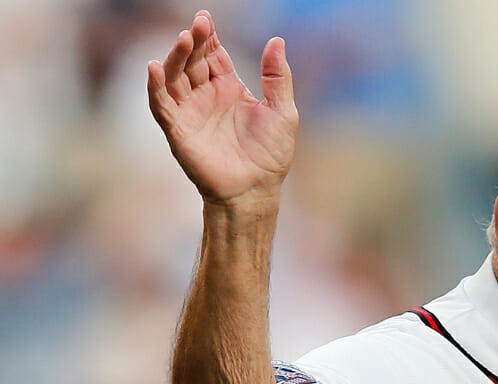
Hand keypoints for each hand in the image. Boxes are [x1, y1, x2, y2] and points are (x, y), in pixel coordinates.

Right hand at [148, 11, 298, 207]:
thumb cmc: (271, 155)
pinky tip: (154, 67)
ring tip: (182, 38)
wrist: (256, 190)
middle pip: (192, 60)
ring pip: (175, 76)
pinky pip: (161, 104)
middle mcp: (206, 96)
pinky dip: (155, 86)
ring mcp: (190, 112)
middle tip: (197, 24)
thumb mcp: (283, 111)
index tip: (205, 18)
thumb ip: (278, 76)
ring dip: (175, 57)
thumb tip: (277, 40)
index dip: (209, 37)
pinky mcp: (178, 130)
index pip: (213, 55)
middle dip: (193, 41)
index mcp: (229, 88)